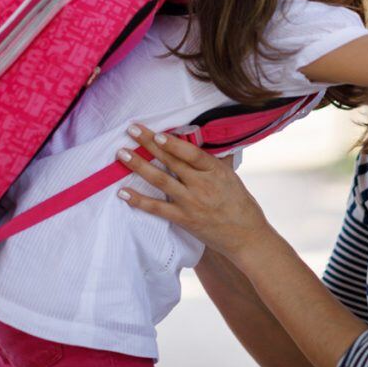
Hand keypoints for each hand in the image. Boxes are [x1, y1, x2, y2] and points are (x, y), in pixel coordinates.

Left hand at [116, 125, 271, 260]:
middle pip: (171, 161)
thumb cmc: (240, 204)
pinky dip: (139, 200)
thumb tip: (207, 139)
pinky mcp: (183, 219)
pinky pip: (157, 208)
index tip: (157, 134)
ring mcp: (191, 203)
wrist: (246, 236)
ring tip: (121, 154)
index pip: (192, 154)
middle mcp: (202, 185)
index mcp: (215, 171)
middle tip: (131, 130)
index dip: (173, 144)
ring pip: (160, 180)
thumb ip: (217, 160)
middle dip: (148, 144)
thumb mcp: (231, 177)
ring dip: (138, 166)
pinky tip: (123, 192)